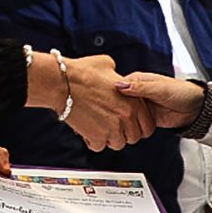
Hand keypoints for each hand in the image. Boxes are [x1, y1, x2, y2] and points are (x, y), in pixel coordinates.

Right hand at [30, 52, 154, 150]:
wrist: (63, 82)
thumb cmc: (82, 72)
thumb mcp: (108, 65)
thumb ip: (119, 77)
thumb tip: (118, 79)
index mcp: (134, 101)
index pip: (148, 125)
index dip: (140, 126)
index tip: (131, 124)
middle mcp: (126, 117)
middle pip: (134, 137)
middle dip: (125, 133)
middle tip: (113, 126)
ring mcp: (112, 128)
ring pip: (118, 144)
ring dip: (110, 138)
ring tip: (100, 127)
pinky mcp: (97, 136)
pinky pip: (99, 146)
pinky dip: (93, 141)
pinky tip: (88, 130)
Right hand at [112, 72, 207, 129]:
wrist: (196, 109)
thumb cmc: (181, 92)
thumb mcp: (159, 88)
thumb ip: (139, 88)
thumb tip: (119, 85)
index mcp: (138, 81)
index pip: (117, 86)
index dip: (108, 92)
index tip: (99, 99)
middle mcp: (137, 93)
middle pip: (118, 101)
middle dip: (113, 108)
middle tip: (106, 115)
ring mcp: (140, 107)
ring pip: (124, 113)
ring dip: (120, 119)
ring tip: (113, 123)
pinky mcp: (144, 118)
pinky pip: (133, 123)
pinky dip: (128, 127)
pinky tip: (123, 129)